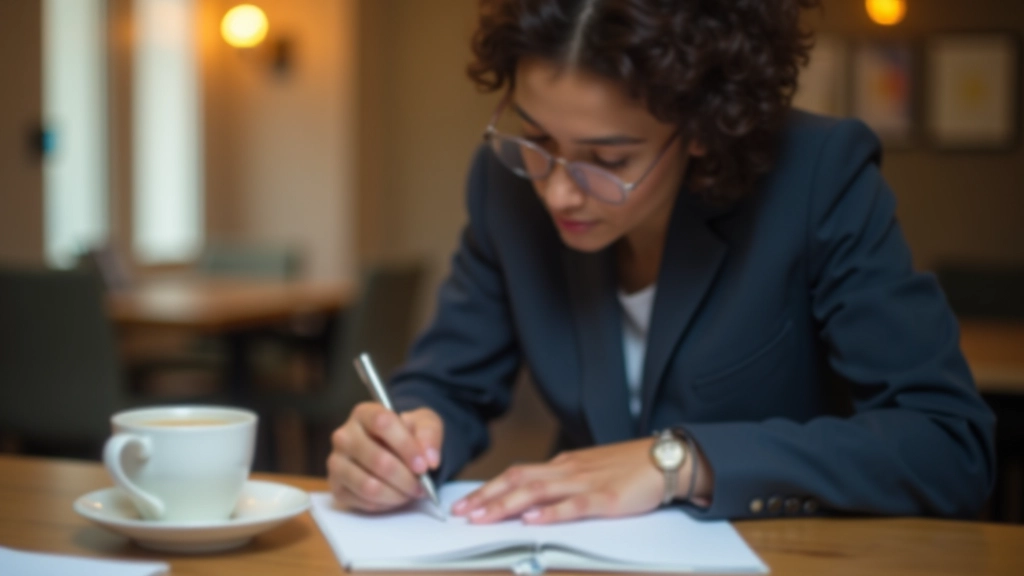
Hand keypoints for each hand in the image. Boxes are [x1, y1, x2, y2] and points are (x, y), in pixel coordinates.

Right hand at [327, 403, 442, 511]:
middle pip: (377, 460)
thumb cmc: (408, 433)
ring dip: (397, 494)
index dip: (406, 446)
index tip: (424, 465)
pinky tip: (396, 496)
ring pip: (369, 486)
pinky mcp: (337, 487)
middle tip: (423, 487)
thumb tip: (430, 459)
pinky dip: (386, 504)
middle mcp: (344, 436)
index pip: (382, 424)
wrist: (394, 449)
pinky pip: (364, 501)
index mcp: (364, 413)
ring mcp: (337, 462)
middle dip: (406, 478)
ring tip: (411, 492)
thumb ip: (429, 436)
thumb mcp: (424, 424)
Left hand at [451, 438, 666, 524]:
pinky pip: (574, 506)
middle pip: (519, 481)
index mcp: (564, 465)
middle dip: (487, 498)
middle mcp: (569, 471)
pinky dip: (551, 513)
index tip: (465, 504)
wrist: (666, 459)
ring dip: (507, 505)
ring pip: (538, 492)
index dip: (489, 489)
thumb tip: (533, 501)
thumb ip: (563, 484)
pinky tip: (533, 520)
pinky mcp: (607, 499)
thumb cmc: (630, 468)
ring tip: (483, 518)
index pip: (518, 474)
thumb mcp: (590, 472)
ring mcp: (586, 483)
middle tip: (461, 514)